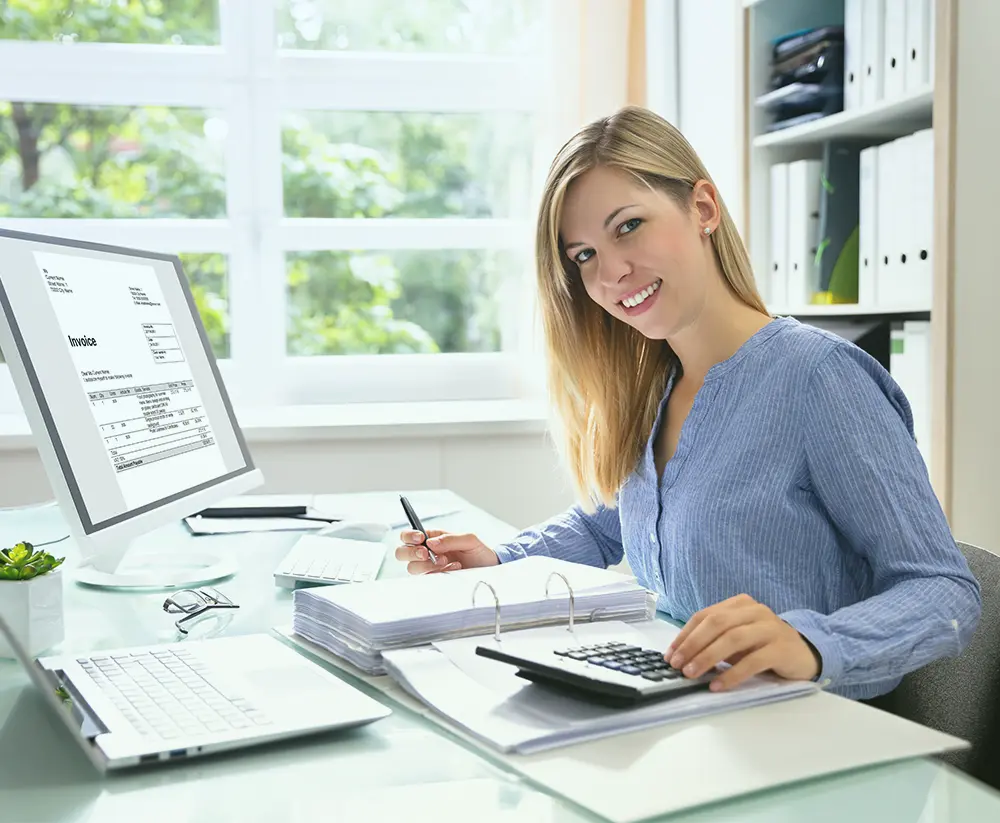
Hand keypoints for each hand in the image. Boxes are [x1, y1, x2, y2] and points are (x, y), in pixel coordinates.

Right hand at [394, 529, 498, 574]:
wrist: (491, 570)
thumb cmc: (480, 552)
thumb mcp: (470, 540)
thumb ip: (450, 538)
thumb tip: (430, 543)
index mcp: (432, 538)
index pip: (409, 535)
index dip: (409, 536)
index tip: (420, 538)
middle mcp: (427, 553)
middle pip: (402, 552)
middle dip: (411, 552)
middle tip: (427, 554)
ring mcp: (429, 568)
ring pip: (411, 568)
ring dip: (427, 565)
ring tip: (447, 562)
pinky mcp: (434, 581)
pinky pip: (426, 579)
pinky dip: (438, 574)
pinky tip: (453, 569)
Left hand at [665, 594, 820, 691]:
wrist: (806, 654)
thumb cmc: (764, 646)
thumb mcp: (738, 638)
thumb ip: (716, 640)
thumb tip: (683, 656)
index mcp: (740, 604)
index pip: (705, 615)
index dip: (685, 635)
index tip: (670, 654)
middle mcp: (755, 611)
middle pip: (716, 623)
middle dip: (693, 644)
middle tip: (678, 665)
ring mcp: (770, 628)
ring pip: (732, 639)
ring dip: (708, 657)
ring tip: (692, 674)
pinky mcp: (781, 648)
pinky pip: (752, 661)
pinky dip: (732, 674)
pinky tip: (718, 685)